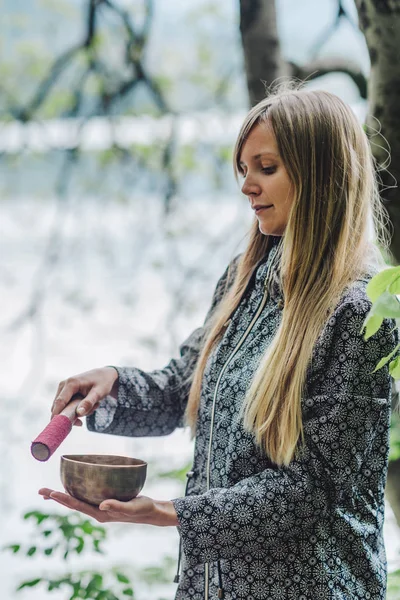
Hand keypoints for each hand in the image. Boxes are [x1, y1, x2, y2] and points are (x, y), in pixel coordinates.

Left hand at [38, 488, 178, 526]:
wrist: (151, 512)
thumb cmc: (143, 509)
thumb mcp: (132, 507)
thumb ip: (117, 506)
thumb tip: (101, 505)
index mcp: (101, 514)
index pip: (78, 506)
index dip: (64, 499)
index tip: (51, 493)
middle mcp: (97, 511)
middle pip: (73, 504)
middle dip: (57, 498)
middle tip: (41, 491)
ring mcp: (100, 507)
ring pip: (77, 500)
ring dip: (63, 496)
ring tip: (49, 492)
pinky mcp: (105, 501)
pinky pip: (86, 496)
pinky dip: (76, 491)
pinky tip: (74, 486)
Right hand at [51, 367, 118, 425]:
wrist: (104, 375)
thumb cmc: (103, 382)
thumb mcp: (99, 392)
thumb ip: (89, 402)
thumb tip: (79, 413)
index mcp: (71, 383)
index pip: (60, 402)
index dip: (58, 416)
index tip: (59, 428)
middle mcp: (63, 385)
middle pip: (59, 407)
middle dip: (72, 415)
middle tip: (88, 414)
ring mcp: (63, 389)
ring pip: (63, 408)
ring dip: (76, 412)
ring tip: (92, 405)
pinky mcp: (65, 393)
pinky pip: (66, 407)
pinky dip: (76, 410)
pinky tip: (88, 406)